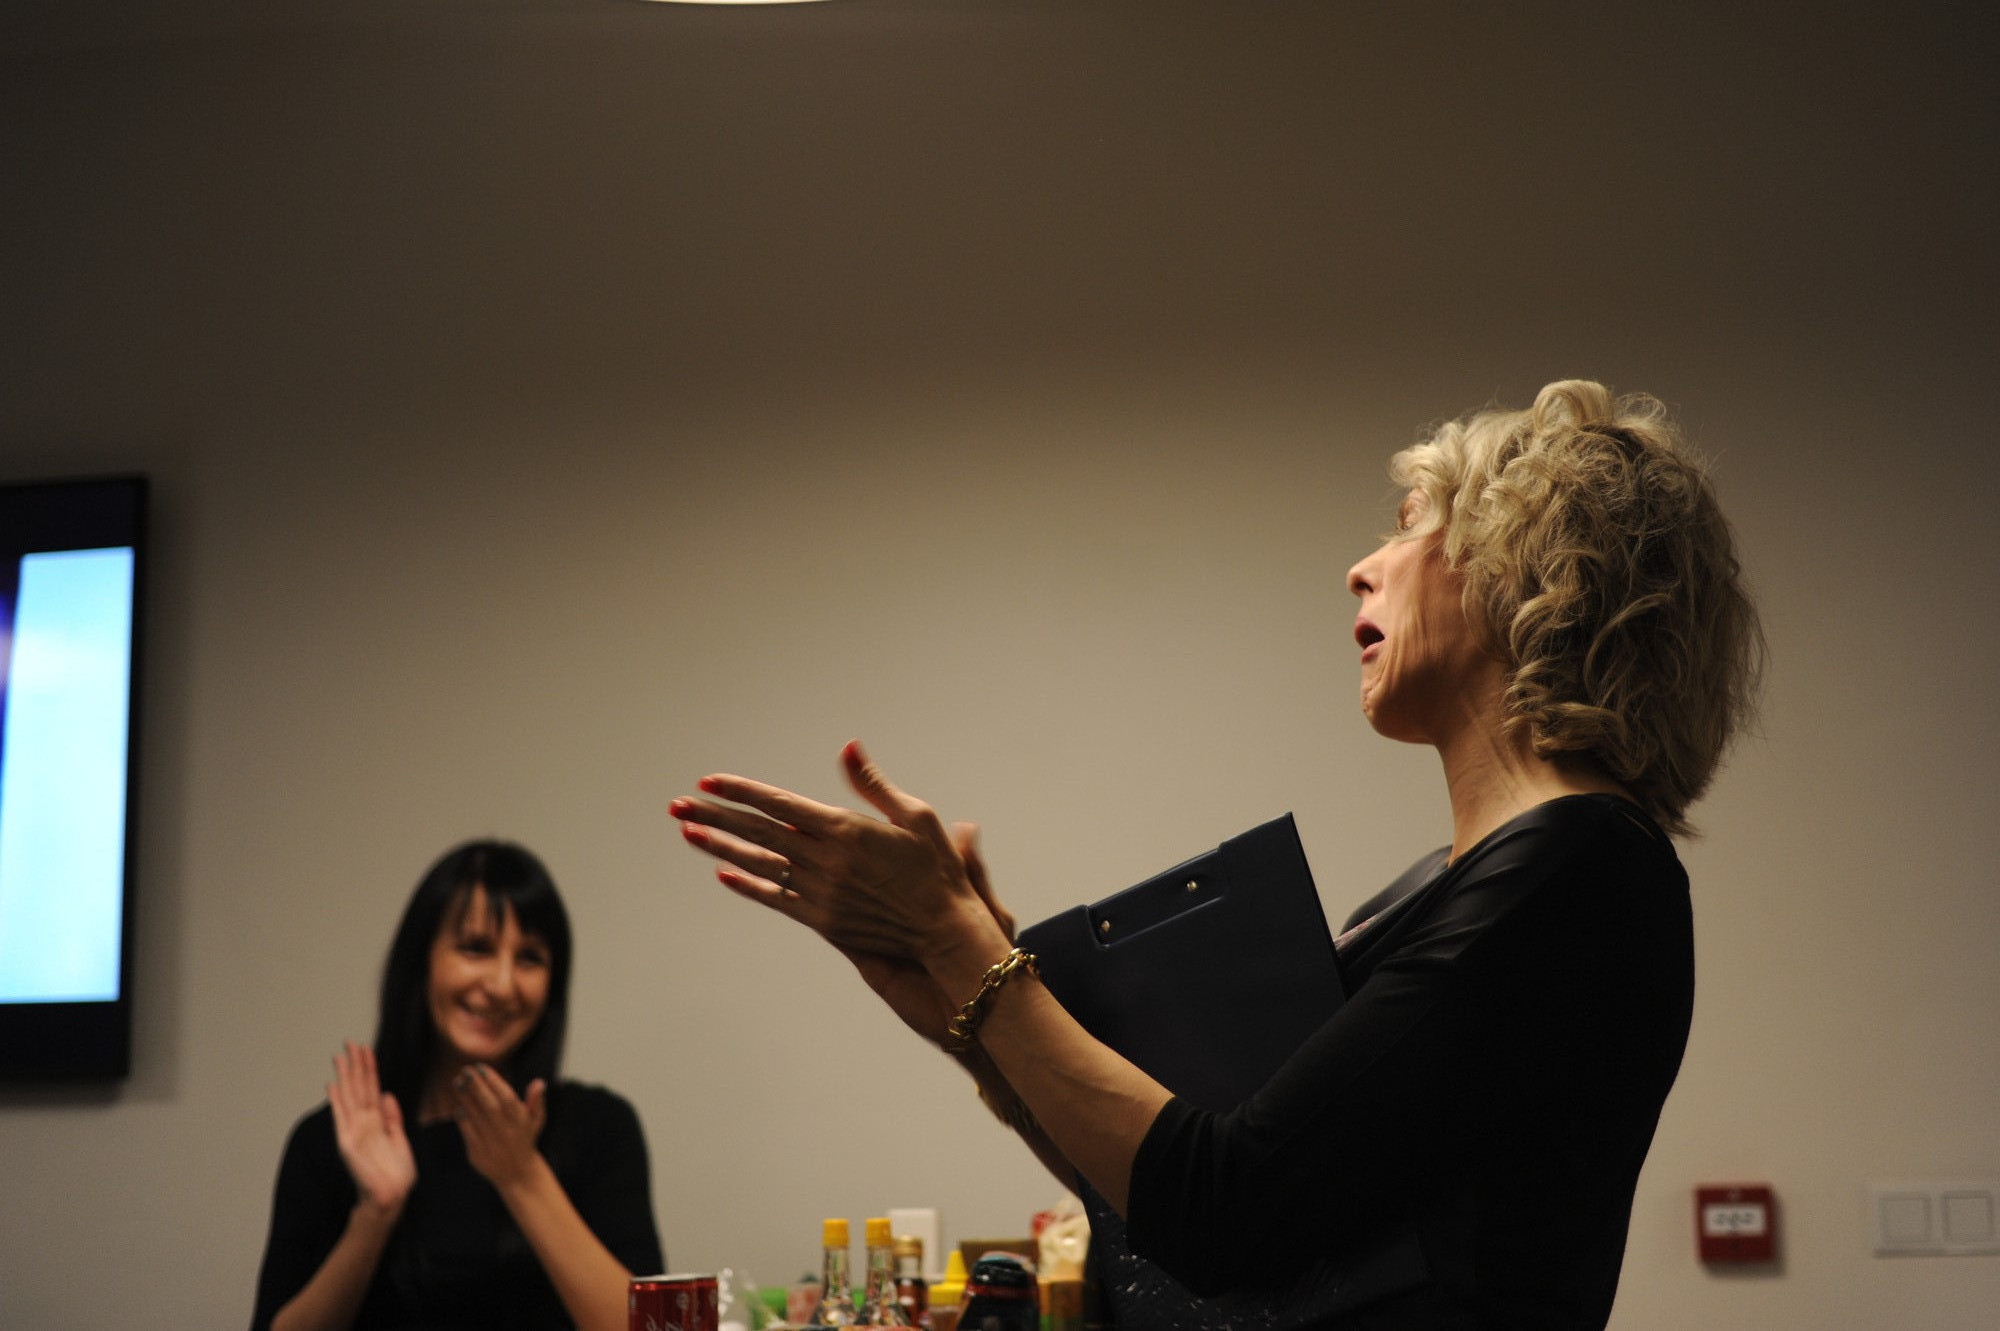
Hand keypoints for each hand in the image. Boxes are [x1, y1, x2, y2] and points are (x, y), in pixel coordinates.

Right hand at [328, 1040, 415, 1216]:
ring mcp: (354, 1130)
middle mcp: (364, 1122)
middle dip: (356, 1065)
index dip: (369, 1068)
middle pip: (359, 1087)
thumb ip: (393, 1117)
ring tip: (340, 1056)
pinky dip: (336, 1101)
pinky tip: (332, 1085)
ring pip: (349, 1096)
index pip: (372, 1088)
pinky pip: (341, 1117)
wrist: (391, 1195)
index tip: (366, 1049)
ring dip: (345, 1076)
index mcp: (378, 1121)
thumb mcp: (400, 1139)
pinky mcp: (347, 1141)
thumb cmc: (396, 1172)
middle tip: (351, 1042)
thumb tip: (388, 1094)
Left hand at [451, 1063, 548, 1189]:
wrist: (517, 1173)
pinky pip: (468, 1132)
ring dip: (465, 1098)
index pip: (506, 1096)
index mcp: (521, 1120)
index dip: (493, 1081)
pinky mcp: (478, 1153)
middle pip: (489, 1104)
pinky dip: (462, 1118)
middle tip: (465, 1071)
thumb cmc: (525, 1139)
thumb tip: (539, 1082)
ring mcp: (491, 1142)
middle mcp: (506, 1131)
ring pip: (476, 1116)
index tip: (480, 1067)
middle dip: (476, 1086)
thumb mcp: (536, 1120)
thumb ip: (536, 1101)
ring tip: (457, 1082)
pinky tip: (458, 1106)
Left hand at [671, 740, 1011, 970]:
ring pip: (759, 865)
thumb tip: (847, 747)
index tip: (709, 782)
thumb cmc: (936, 868)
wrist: (944, 930)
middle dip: (715, 816)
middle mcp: (826, 861)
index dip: (741, 791)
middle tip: (678, 805)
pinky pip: (776, 899)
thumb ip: (872, 784)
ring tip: (688, 833)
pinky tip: (724, 874)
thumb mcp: (914, 816)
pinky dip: (748, 886)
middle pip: (758, 833)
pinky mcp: (823, 920)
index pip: (779, 804)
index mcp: (846, 830)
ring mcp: (821, 893)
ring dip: (720, 848)